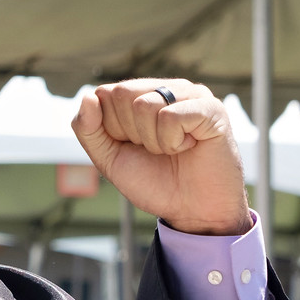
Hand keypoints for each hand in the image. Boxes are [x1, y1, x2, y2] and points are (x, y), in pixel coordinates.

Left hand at [71, 80, 249, 235]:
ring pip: (145, 104)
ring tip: (173, 149)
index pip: (104, 93)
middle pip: (122, 94)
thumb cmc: (155, 182)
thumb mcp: (110, 159)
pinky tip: (189, 147)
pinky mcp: (211, 107)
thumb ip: (89, 129)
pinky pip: (171, 117)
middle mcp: (166, 88)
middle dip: (131, 133)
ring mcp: (191, 94)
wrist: (194, 212)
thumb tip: (87, 96)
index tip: (134, 146)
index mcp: (142, 94)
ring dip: (153, 141)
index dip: (112, 128)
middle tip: (156, 150)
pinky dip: (172, 142)